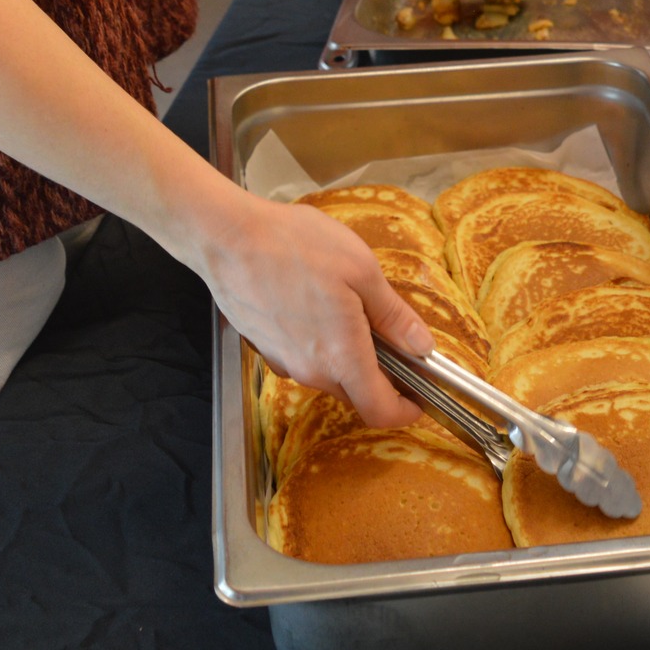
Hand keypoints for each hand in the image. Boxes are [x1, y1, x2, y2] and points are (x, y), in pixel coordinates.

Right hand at [195, 191, 431, 426]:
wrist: (226, 237)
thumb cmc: (294, 246)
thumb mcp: (362, 271)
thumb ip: (394, 316)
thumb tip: (422, 346)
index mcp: (341, 357)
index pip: (379, 411)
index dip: (404, 412)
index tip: (418, 399)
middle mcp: (310, 370)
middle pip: (354, 392)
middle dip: (378, 374)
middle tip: (388, 335)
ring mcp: (283, 361)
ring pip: (327, 373)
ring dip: (345, 354)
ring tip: (348, 306)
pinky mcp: (264, 347)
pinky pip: (302, 356)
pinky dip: (317, 342)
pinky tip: (314, 302)